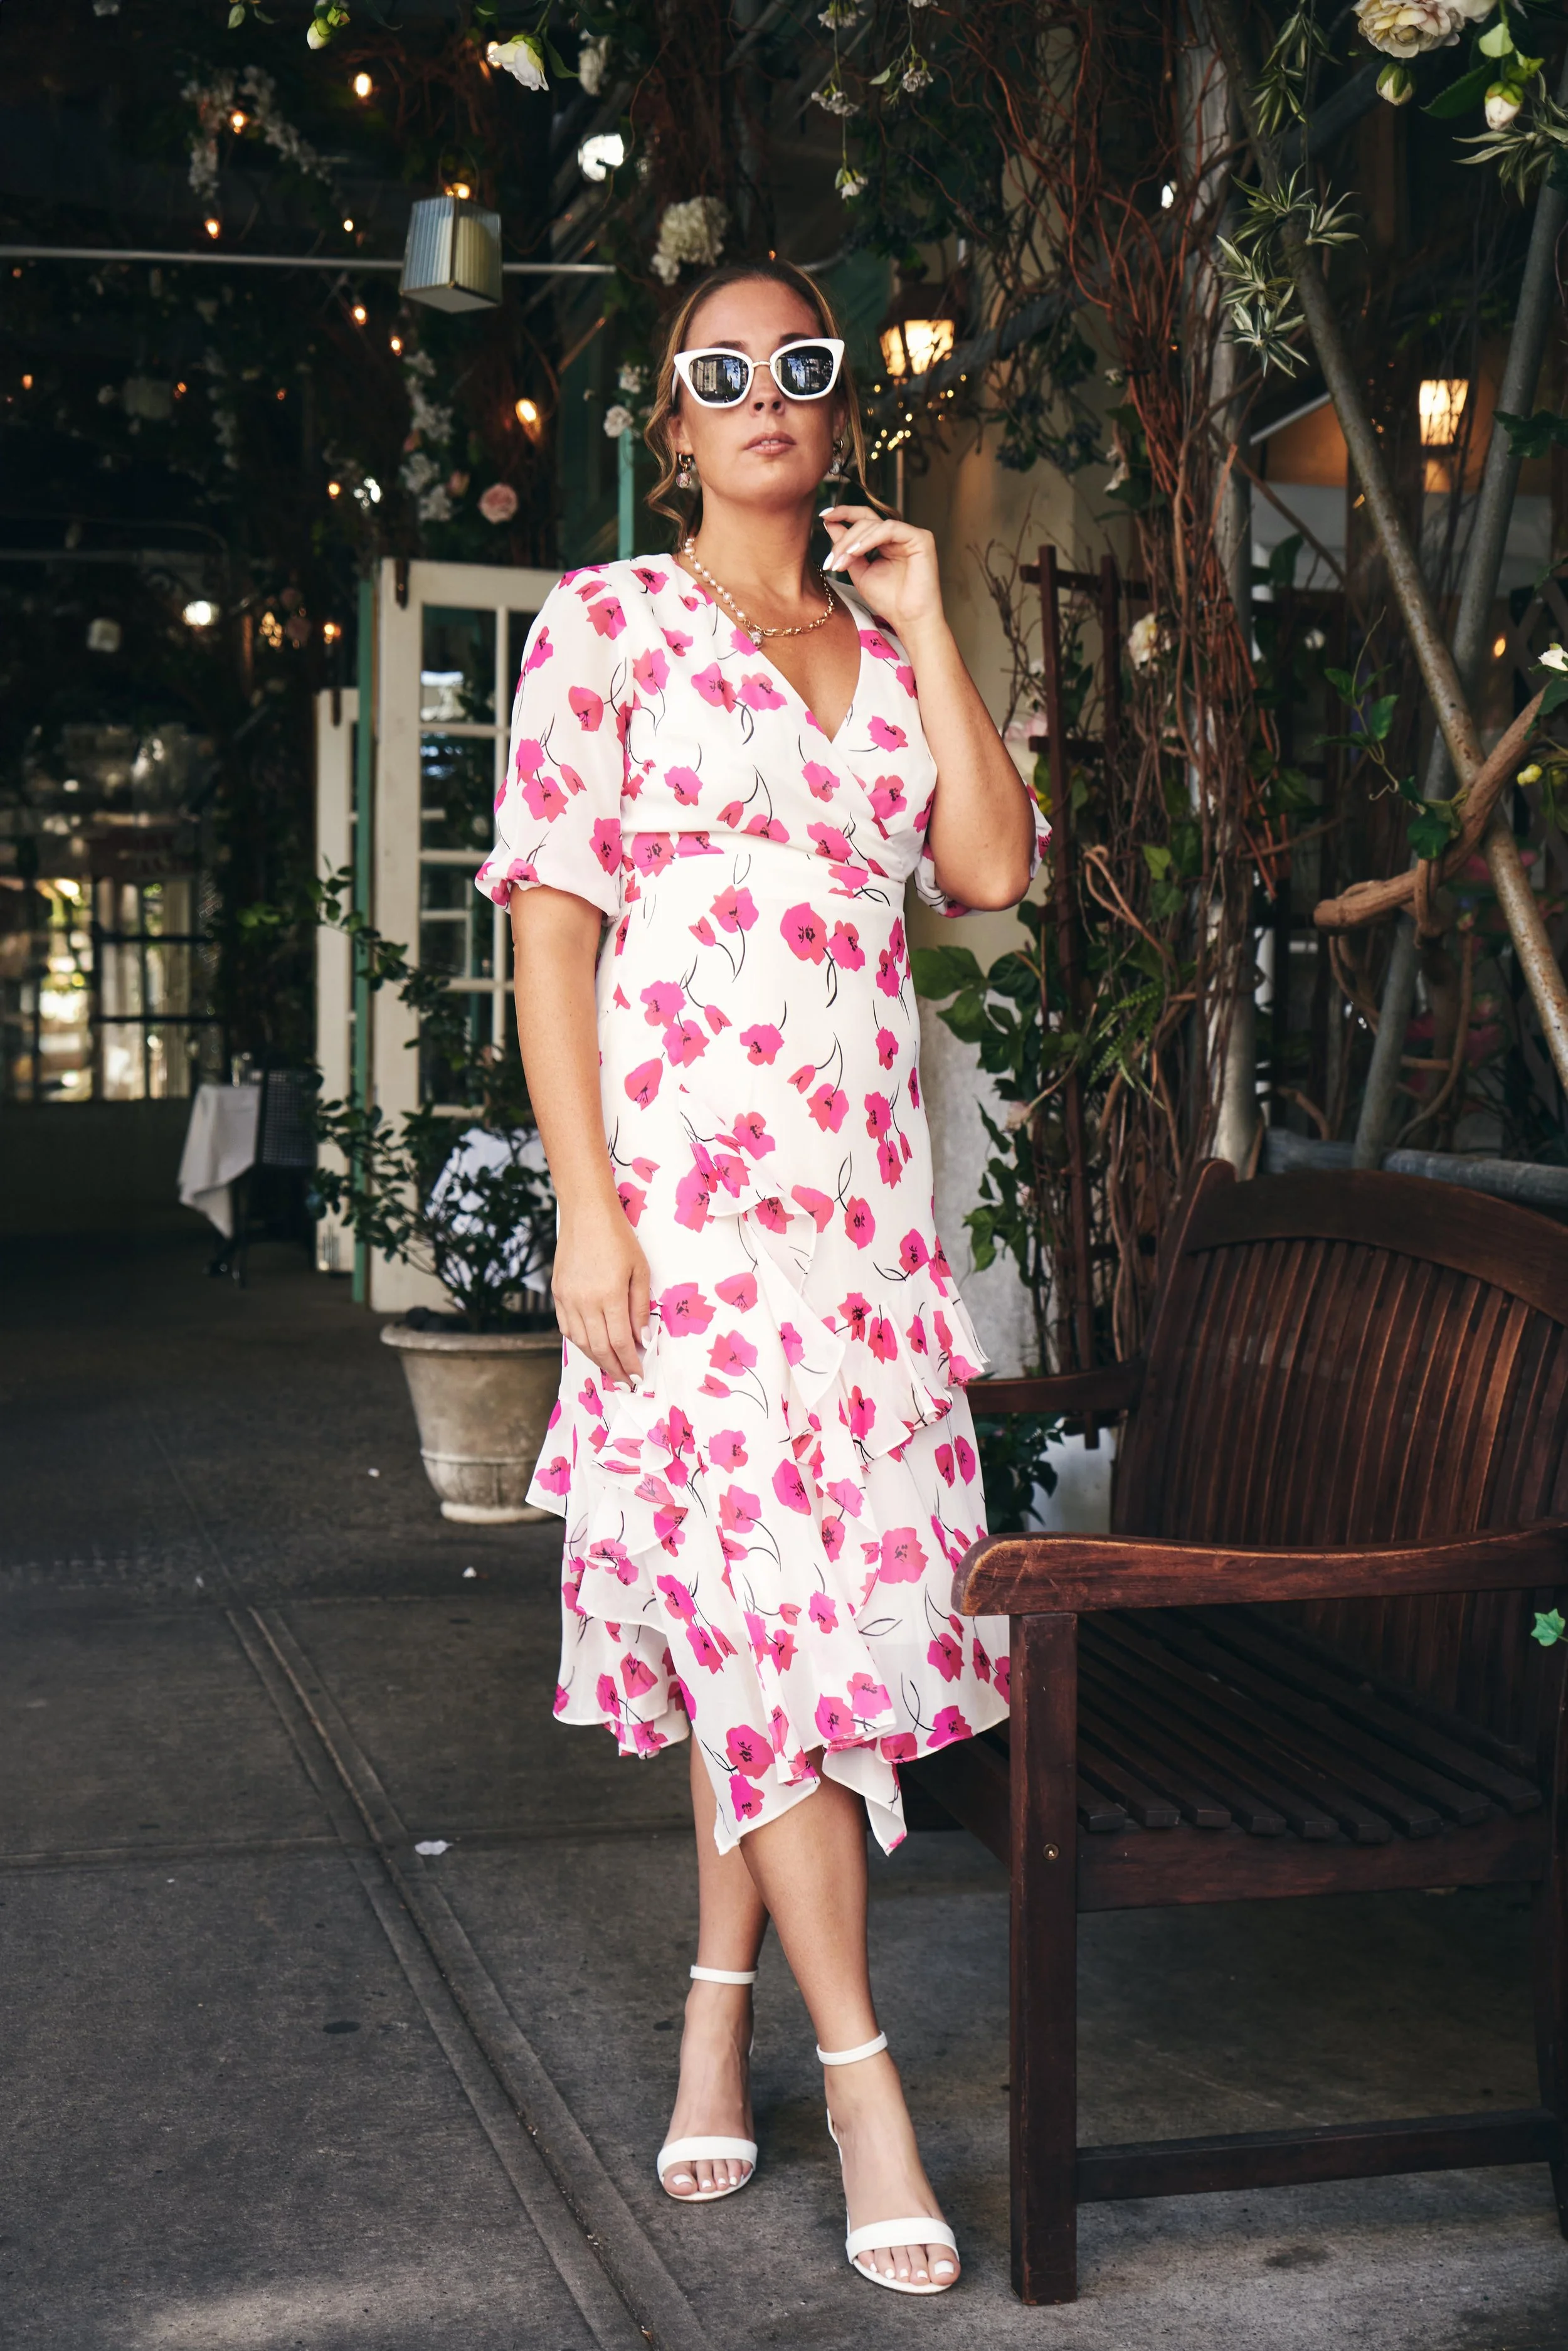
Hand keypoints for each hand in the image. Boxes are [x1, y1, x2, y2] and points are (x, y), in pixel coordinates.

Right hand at [551, 1199, 650, 1386]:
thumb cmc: (619, 1238)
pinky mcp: (557, 1293)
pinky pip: (567, 1328)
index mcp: (609, 1295)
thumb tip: (642, 1340)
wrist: (586, 1213)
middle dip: (615, 1369)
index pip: (619, 1342)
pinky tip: (592, 1348)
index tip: (639, 1377)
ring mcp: (567, 1298)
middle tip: (627, 1381)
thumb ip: (640, 1307)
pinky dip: (580, 1343)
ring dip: (597, 1360)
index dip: (630, 1363)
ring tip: (612, 1369)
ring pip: (580, 1342)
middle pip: (599, 1348)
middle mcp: (585, 1301)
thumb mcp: (639, 1270)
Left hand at [820, 504, 945, 640]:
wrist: (909, 621)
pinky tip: (856, 551)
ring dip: (852, 541)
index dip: (844, 513)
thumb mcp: (859, 571)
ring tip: (841, 562)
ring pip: (874, 524)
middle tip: (831, 560)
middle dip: (844, 539)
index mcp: (886, 541)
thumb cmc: (888, 600)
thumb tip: (829, 524)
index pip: (864, 519)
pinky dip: (870, 539)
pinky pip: (889, 529)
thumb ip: (846, 548)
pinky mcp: (921, 538)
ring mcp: (911, 535)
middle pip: (866, 521)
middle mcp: (899, 535)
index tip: (823, 516)